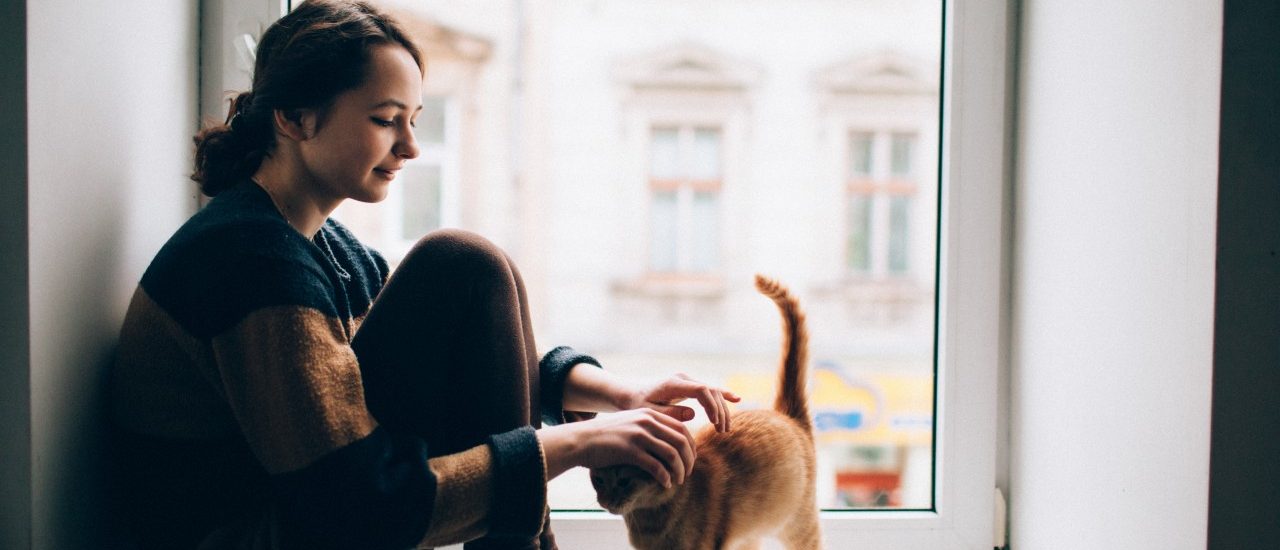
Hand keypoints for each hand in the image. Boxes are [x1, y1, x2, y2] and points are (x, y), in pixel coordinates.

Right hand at [539, 408, 694, 487]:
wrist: (582, 439)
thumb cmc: (607, 435)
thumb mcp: (631, 422)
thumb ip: (650, 427)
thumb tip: (671, 442)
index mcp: (650, 414)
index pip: (682, 429)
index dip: (690, 446)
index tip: (689, 460)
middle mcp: (647, 422)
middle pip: (680, 442)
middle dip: (688, 460)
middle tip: (687, 473)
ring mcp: (638, 435)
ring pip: (672, 455)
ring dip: (679, 471)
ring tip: (678, 480)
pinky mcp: (630, 451)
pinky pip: (656, 466)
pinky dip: (664, 477)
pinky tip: (664, 483)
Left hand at [624, 373, 742, 432]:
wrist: (629, 394)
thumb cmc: (636, 405)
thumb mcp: (649, 412)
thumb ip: (669, 414)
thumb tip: (693, 414)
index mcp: (673, 383)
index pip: (701, 390)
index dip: (712, 406)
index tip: (715, 423)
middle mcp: (683, 378)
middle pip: (711, 390)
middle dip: (720, 411)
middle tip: (722, 431)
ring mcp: (687, 380)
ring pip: (713, 391)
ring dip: (721, 409)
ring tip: (723, 429)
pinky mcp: (689, 385)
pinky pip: (709, 389)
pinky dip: (723, 395)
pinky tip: (737, 399)